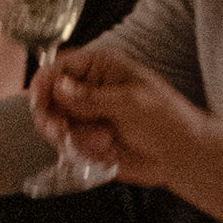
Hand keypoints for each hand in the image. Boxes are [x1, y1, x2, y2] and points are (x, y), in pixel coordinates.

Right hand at [31, 46, 203, 186]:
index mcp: (100, 67)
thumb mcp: (130, 102)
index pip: (59, 68)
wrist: (181, 156)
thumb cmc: (166, 119)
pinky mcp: (91, 142)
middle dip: (55, 119)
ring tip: (107, 142)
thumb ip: (91, 97)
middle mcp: (90, 90)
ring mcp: (89, 117)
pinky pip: (72, 149)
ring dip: (79, 140)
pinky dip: (88, 154)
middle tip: (63, 132)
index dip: (44, 83)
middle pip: (50, 100)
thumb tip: (58, 86)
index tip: (40, 101)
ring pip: (59, 128)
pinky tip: (112, 152)